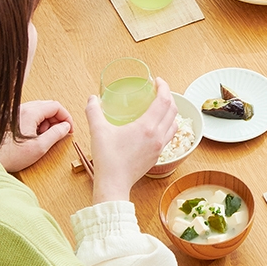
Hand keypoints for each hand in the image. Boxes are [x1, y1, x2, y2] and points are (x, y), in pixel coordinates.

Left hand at [0, 98, 72, 171]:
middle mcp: (23, 108)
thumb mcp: (40, 147)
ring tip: (45, 137)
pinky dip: (38, 123)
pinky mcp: (13, 118)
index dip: (66, 117)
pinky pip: (31, 115)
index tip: (69, 128)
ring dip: (47, 122)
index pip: (56, 106)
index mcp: (31, 112)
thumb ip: (56, 134)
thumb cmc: (11, 155)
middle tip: (60, 133)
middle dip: (57, 119)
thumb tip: (65, 127)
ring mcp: (17, 112)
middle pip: (48, 106)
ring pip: (40, 110)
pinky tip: (35, 136)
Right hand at [85, 77, 177, 202]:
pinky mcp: (157, 156)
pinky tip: (156, 125)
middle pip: (173, 110)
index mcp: (147, 127)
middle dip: (168, 96)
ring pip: (174, 124)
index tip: (157, 81)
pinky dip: (168, 125)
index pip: (164, 100)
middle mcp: (157, 136)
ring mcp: (159, 147)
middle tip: (159, 90)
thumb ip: (94, 111)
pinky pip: (169, 136)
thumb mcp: (97, 131)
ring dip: (170, 112)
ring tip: (160, 106)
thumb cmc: (107, 159)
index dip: (164, 87)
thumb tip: (92, 98)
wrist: (114, 185)